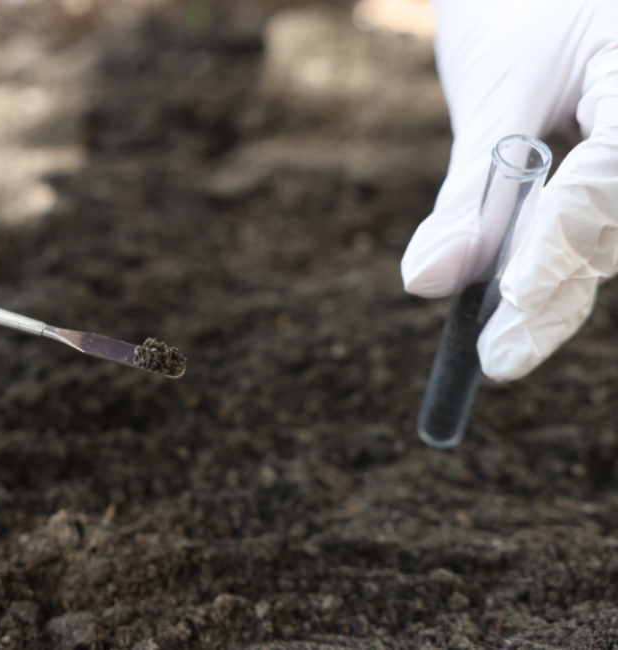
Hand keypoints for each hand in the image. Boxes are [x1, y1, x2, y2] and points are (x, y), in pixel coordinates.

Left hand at [401, 0, 617, 379]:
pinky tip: (521, 303)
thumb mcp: (492, 94)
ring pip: (611, 235)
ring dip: (553, 284)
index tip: (510, 304)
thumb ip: (469, 194)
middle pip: (616, 223)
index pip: (613, 173)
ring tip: (502, 342)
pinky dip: (555, 259)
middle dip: (553, 289)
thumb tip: (426, 282)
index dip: (561, 243)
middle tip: (498, 356)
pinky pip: (601, 222)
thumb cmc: (517, 12)